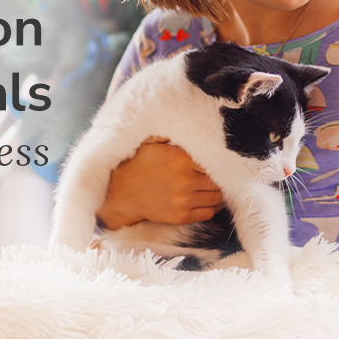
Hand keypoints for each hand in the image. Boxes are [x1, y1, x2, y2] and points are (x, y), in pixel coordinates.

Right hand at [95, 137, 222, 229]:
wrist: (122, 193)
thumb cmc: (138, 165)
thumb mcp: (152, 143)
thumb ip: (171, 135)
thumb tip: (188, 123)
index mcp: (181, 159)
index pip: (213, 162)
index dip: (215, 164)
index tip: (215, 165)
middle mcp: (185, 180)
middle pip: (217, 181)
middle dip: (217, 180)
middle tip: (213, 178)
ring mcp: (183, 200)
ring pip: (216, 198)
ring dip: (216, 194)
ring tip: (211, 190)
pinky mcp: (181, 216)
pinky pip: (208, 213)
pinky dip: (212, 208)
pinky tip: (207, 202)